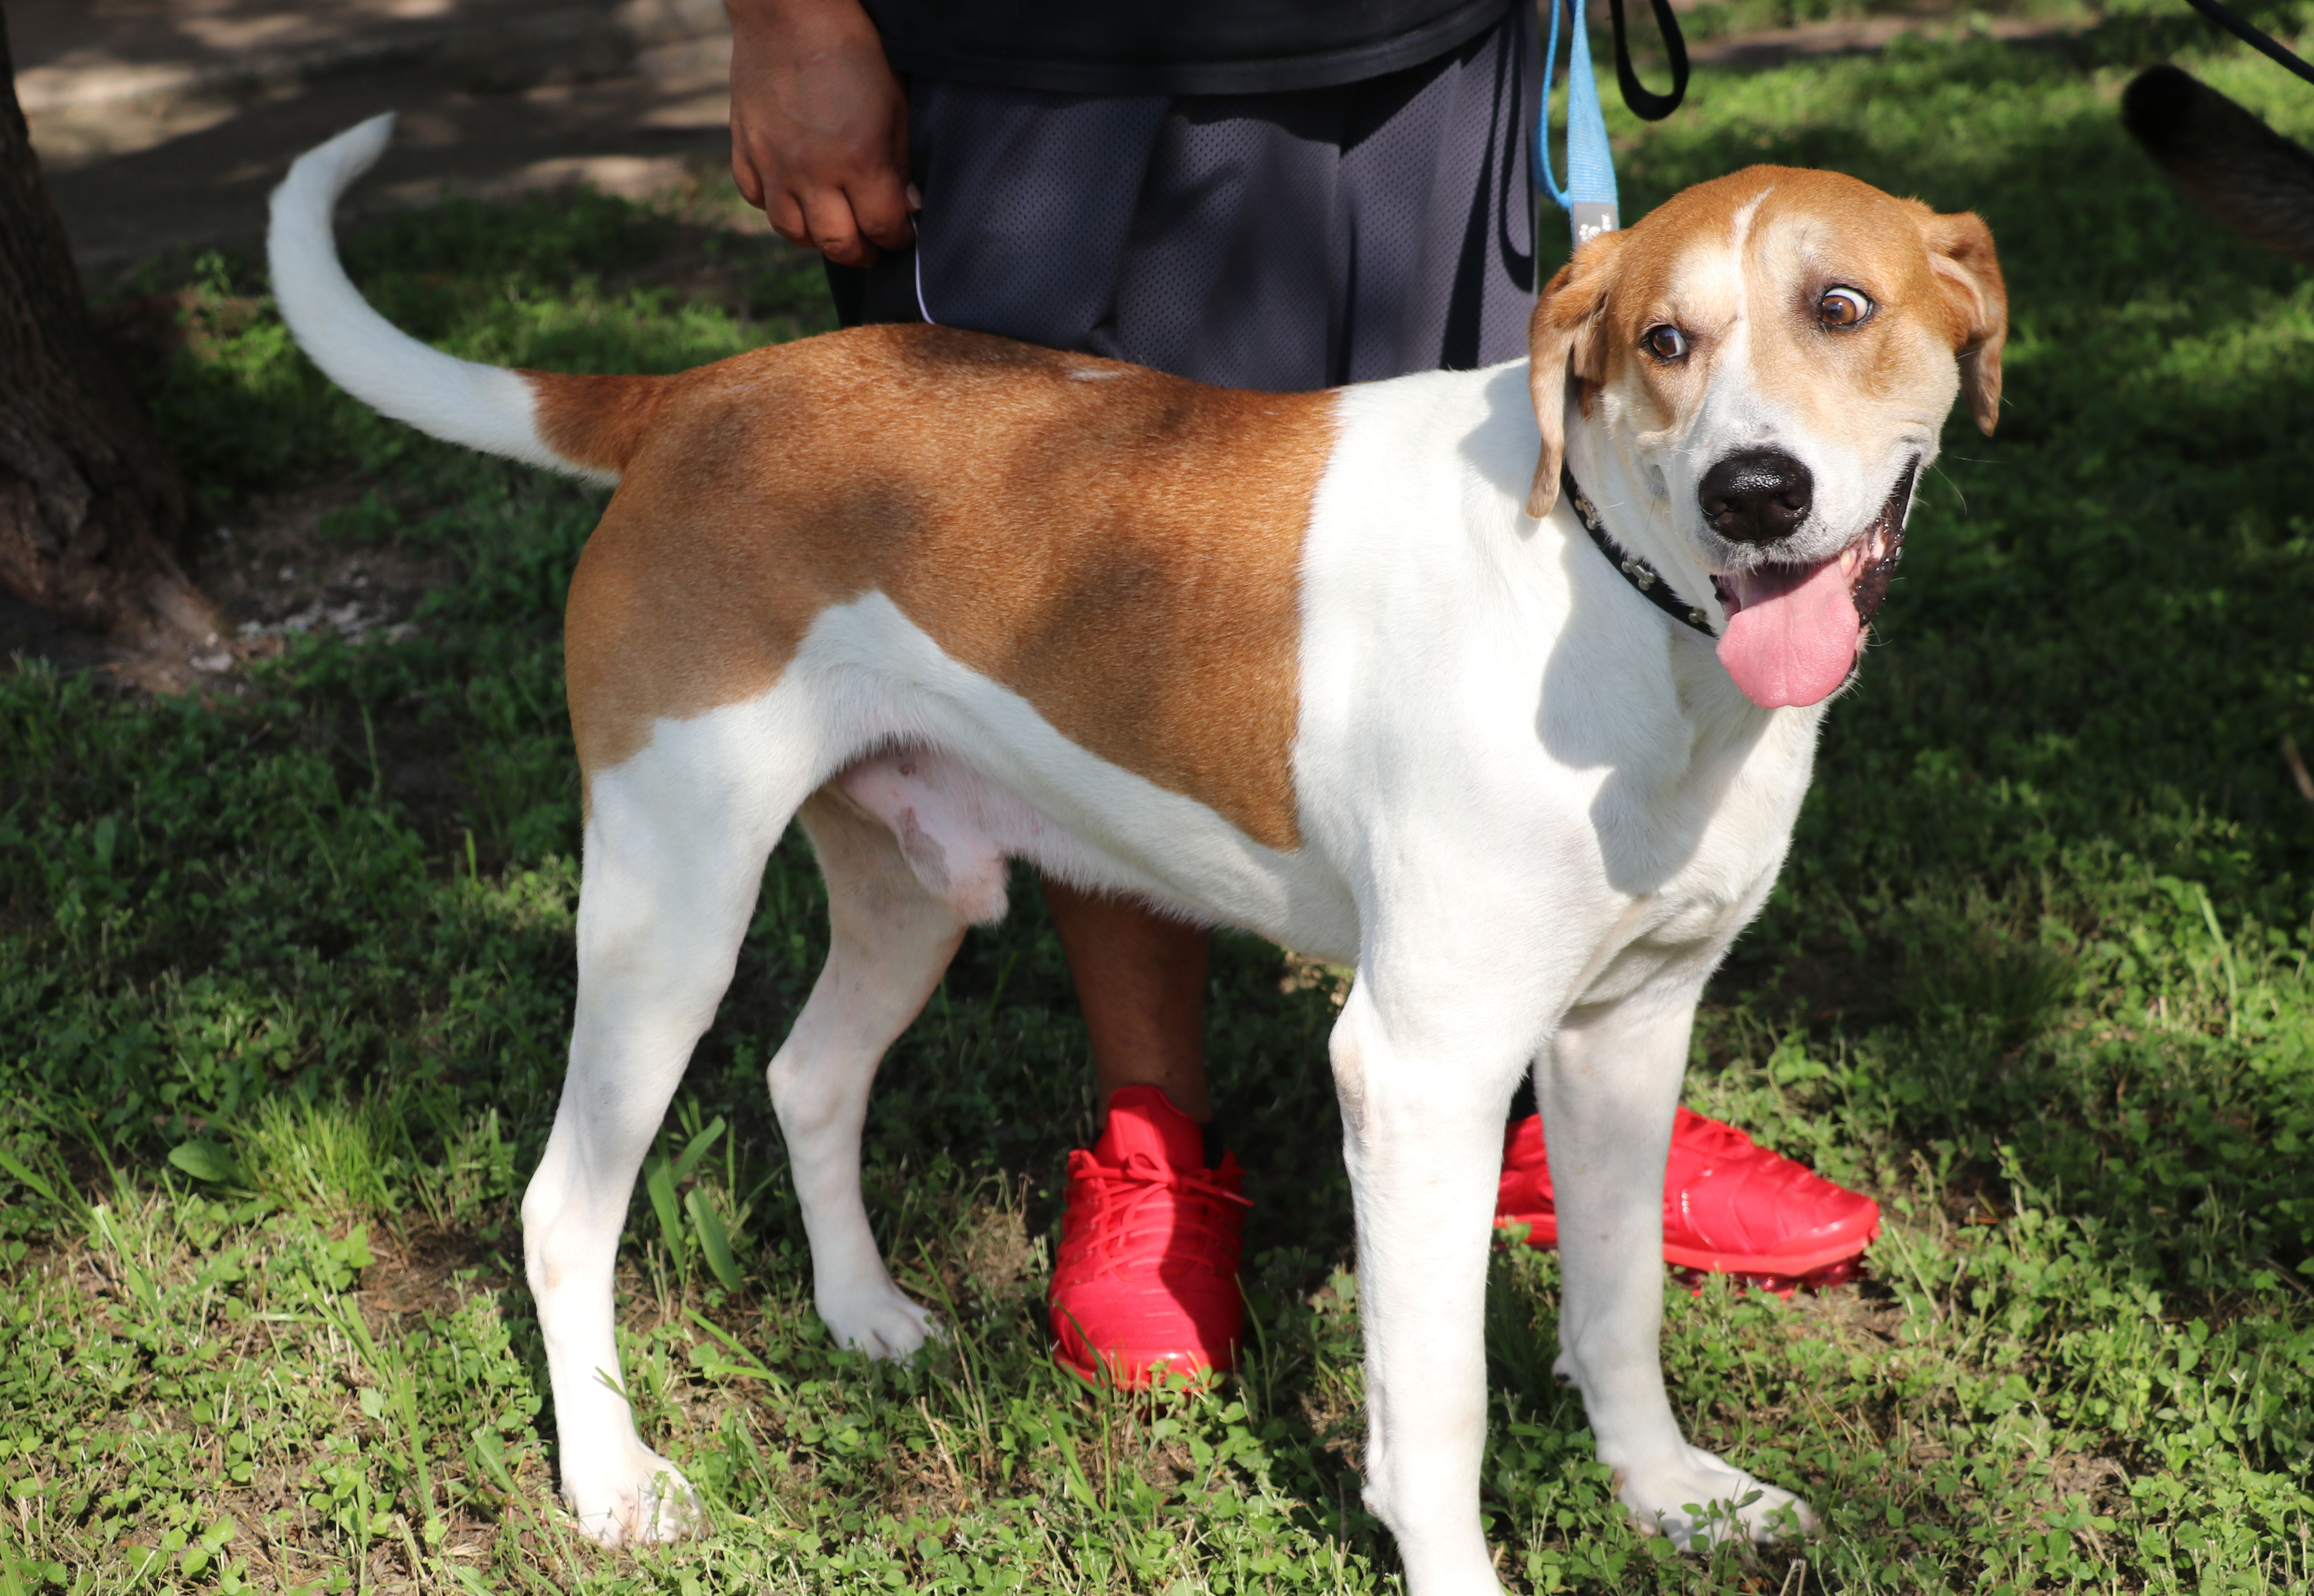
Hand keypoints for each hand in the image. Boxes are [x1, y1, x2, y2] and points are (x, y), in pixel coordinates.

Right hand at [726, 0, 916, 266]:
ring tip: (832, 229)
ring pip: (792, 232)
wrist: (791, 12)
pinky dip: (776, 206)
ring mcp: (773, 165)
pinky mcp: (744, 149)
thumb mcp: (895, 105)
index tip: (901, 236)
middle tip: (869, 248)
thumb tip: (907, 207)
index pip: (883, 228)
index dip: (897, 238)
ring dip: (817, 239)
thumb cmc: (854, 52)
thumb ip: (900, 162)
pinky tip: (793, 197)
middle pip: (837, 244)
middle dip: (860, 253)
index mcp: (860, 162)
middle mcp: (813, 173)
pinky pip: (756, 199)